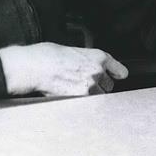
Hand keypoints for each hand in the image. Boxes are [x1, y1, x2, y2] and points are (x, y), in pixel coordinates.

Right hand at [0, 42, 128, 96]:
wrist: (34, 66)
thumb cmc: (48, 56)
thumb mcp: (76, 52)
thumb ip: (90, 61)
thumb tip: (94, 69)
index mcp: (99, 57)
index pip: (120, 71)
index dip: (117, 75)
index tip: (117, 77)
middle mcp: (98, 71)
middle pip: (109, 86)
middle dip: (99, 86)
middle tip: (83, 83)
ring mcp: (91, 85)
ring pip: (99, 96)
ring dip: (91, 95)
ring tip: (74, 89)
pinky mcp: (81, 97)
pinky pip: (88, 104)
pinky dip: (82, 103)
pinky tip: (71, 95)